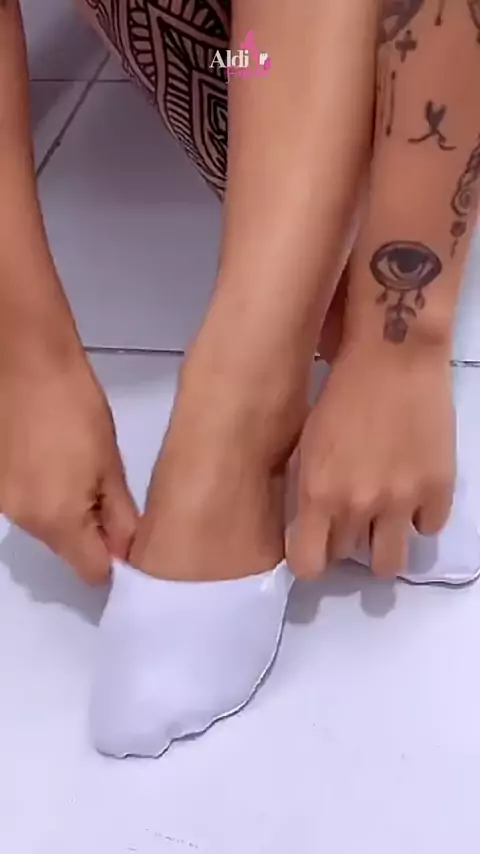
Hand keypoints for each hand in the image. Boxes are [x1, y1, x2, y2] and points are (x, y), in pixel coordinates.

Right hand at [0, 352, 136, 583]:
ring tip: (79, 466)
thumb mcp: (110, 463)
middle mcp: (23, 521)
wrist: (27, 359)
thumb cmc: (77, 408)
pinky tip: (52, 457)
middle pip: (66, 549)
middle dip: (90, 533)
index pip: (91, 571)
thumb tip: (128, 550)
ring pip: (45, 525)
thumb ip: (120, 515)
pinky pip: (26, 502)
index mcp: (56, 521)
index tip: (129, 540)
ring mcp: (2, 501)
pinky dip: (43, 491)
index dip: (115, 561)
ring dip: (66, 510)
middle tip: (109, 493)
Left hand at [287, 344, 455, 577]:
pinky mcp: (439, 489)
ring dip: (382, 544)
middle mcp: (359, 506)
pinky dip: (419, 516)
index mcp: (318, 494)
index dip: (308, 560)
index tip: (312, 547)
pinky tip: (412, 491)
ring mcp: (403, 501)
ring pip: (390, 562)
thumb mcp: (306, 442)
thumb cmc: (340, 392)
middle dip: (344, 542)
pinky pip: (428, 528)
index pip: (307, 565)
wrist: (393, 356)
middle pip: (347, 559)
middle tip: (348, 518)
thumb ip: (307, 490)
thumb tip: (308, 526)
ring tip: (381, 520)